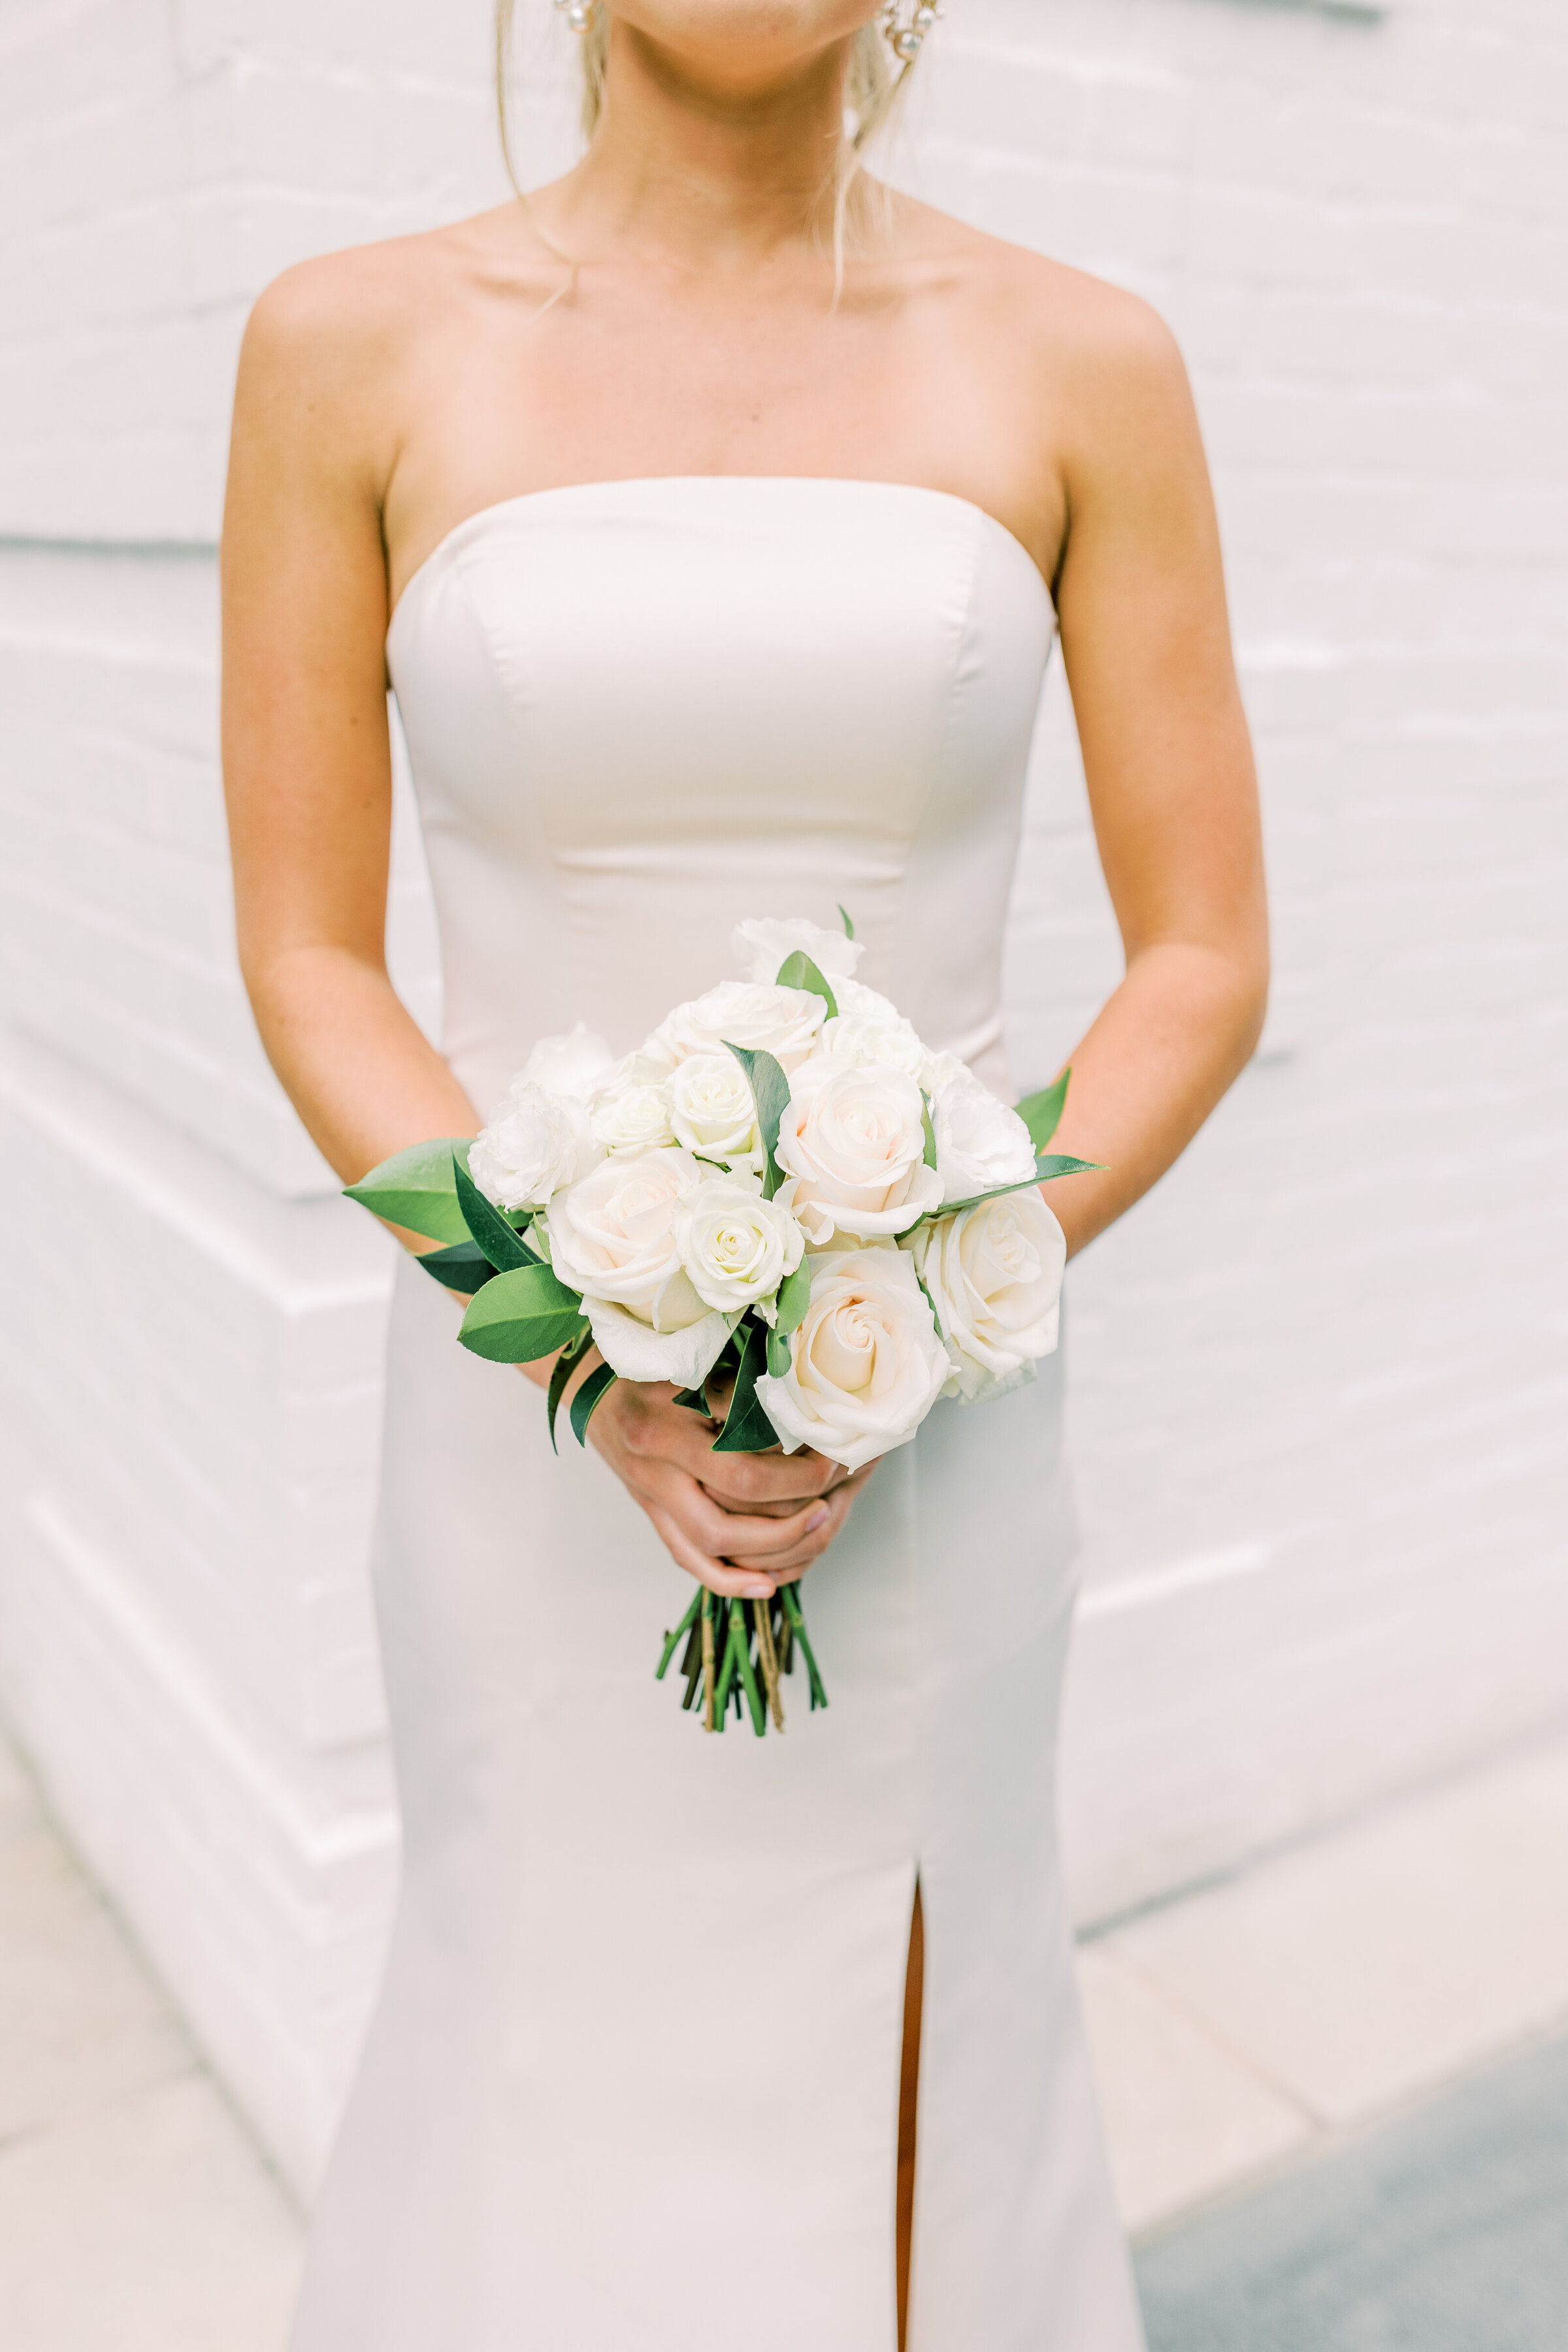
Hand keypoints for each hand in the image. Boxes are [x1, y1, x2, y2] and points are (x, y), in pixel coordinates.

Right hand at [585, 1375, 876, 1598]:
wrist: (589, 1385)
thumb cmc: (646, 1365)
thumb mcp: (686, 1364)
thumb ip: (733, 1388)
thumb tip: (797, 1411)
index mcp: (664, 1429)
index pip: (740, 1468)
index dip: (794, 1473)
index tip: (831, 1460)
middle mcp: (653, 1470)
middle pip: (727, 1516)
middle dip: (788, 1518)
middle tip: (830, 1502)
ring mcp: (650, 1498)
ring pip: (710, 1545)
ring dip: (768, 1549)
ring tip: (814, 1532)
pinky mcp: (651, 1513)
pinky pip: (687, 1559)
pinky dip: (727, 1578)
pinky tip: (765, 1586)